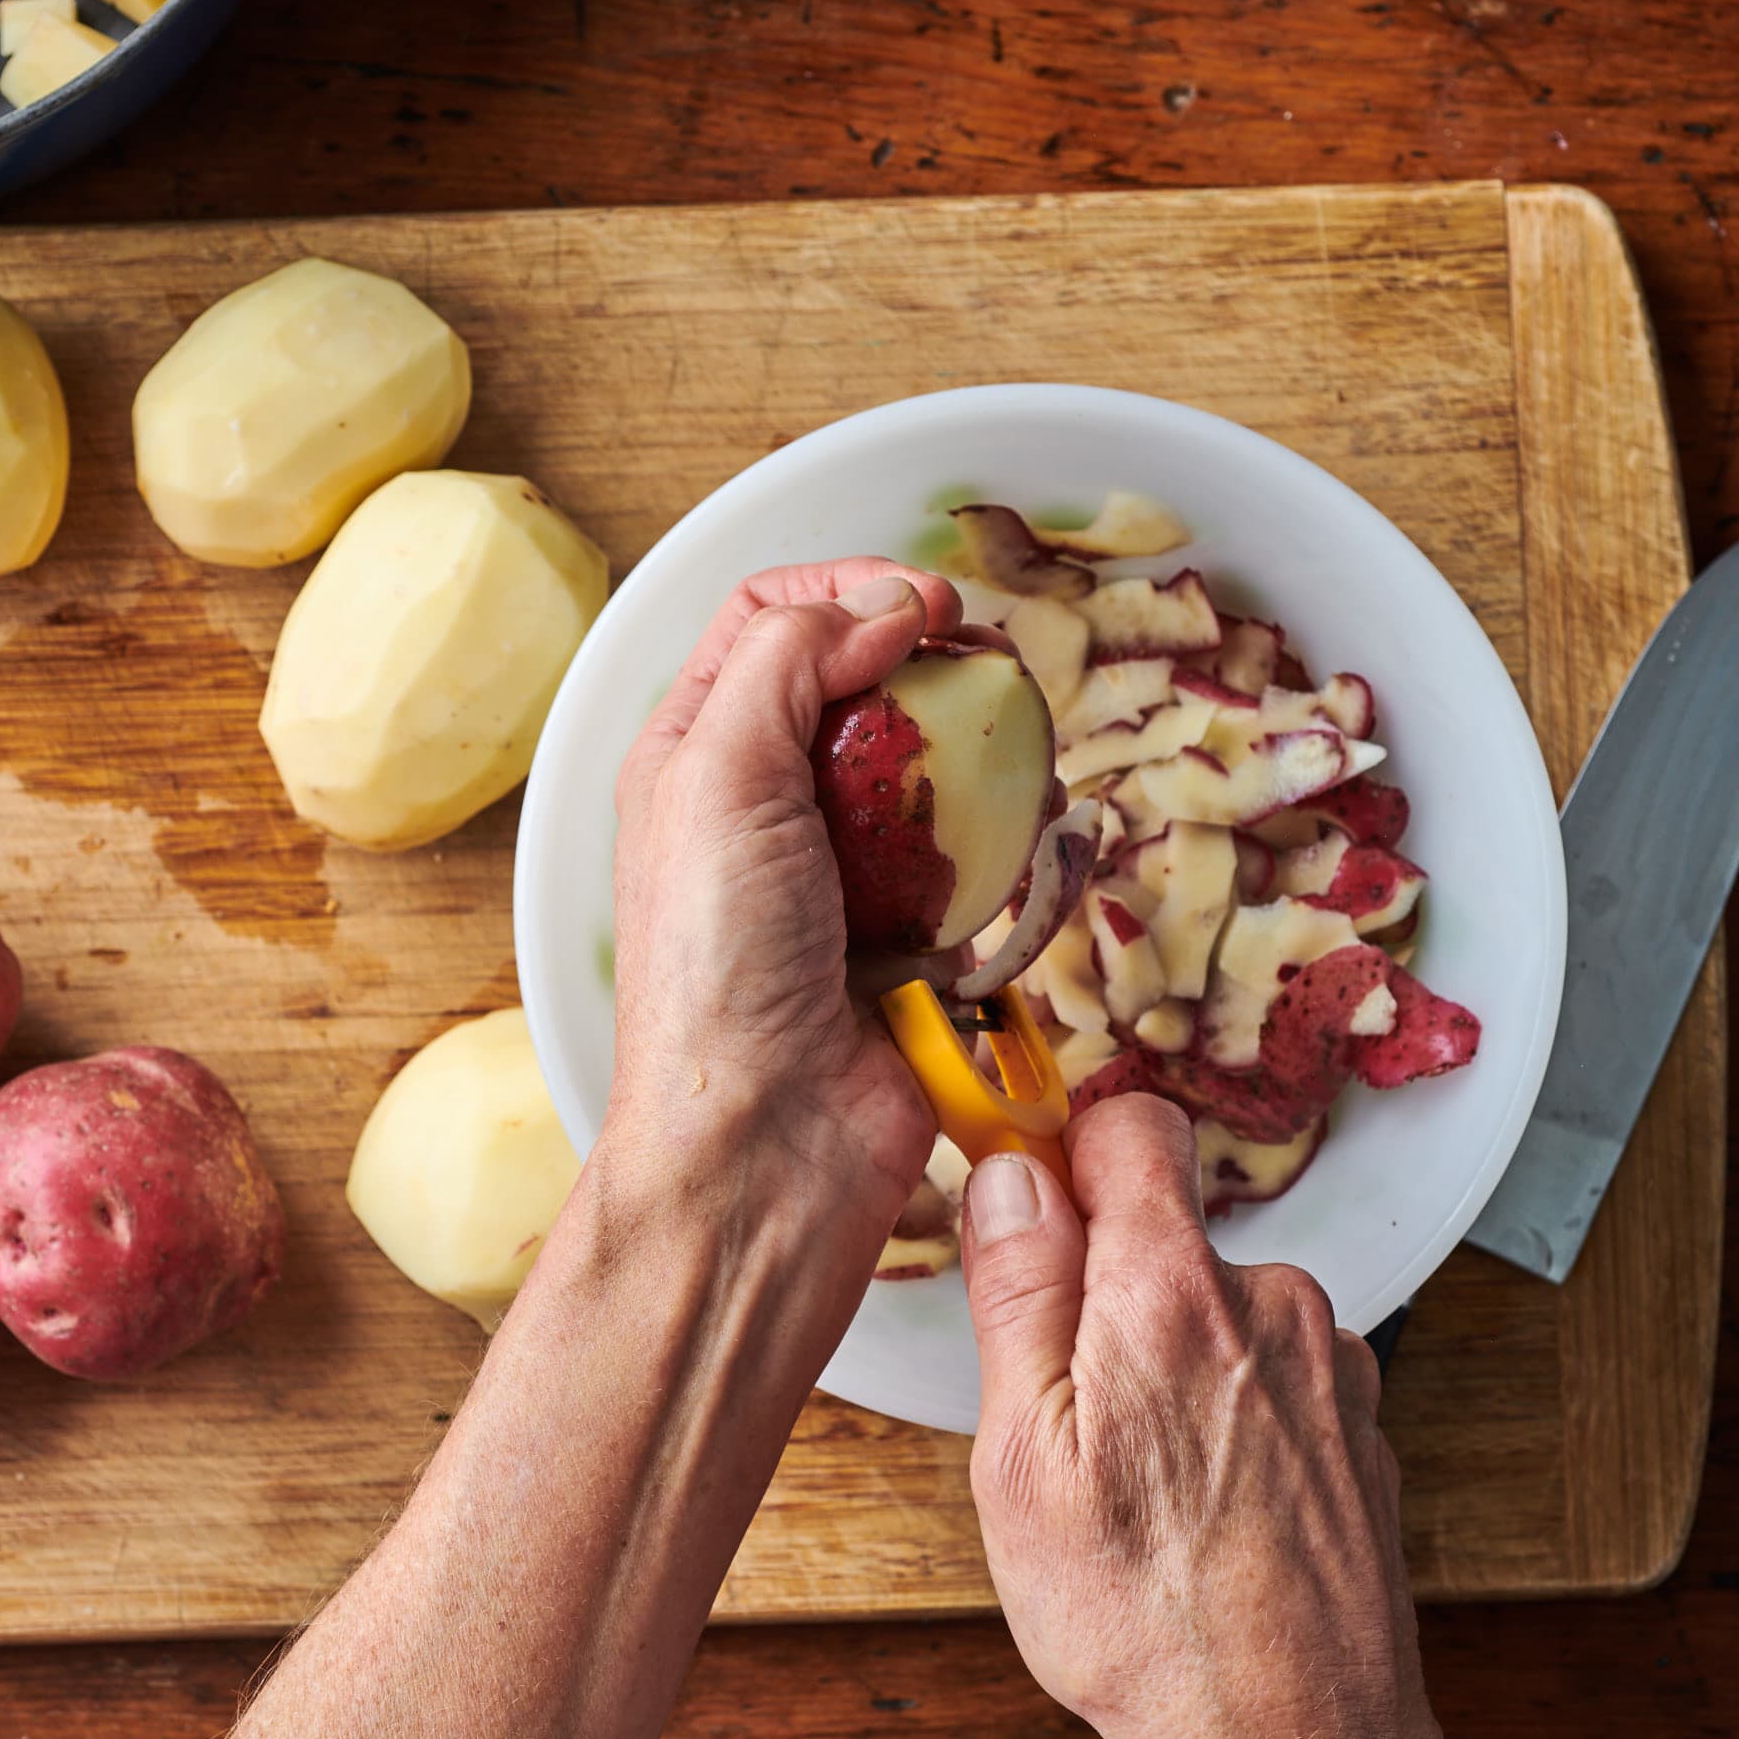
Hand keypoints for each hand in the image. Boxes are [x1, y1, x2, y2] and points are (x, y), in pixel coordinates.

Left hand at [605, 561, 964, 1227]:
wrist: (765, 1146)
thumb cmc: (714, 970)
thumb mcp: (717, 777)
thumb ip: (789, 660)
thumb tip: (885, 601)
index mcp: (698, 754)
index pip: (772, 618)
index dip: (852, 591)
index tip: (929, 606)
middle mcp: (767, 805)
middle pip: (871, 685)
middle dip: (942, 669)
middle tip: (995, 679)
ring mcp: (845, 874)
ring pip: (941, 771)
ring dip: (996, 761)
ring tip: (1027, 776)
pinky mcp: (913, 940)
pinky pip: (984, 867)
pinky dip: (1021, 853)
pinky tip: (1041, 853)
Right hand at [961, 1095, 1444, 1738]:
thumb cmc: (1150, 1626)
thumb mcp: (1024, 1459)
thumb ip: (1017, 1293)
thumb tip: (1009, 1176)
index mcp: (1174, 1294)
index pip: (1134, 1126)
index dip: (1072, 1159)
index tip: (1037, 1216)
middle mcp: (1274, 1306)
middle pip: (1168, 1235)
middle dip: (1109, 1296)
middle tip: (1072, 1417)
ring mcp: (1333, 1368)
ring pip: (1219, 1312)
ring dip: (1173, 1365)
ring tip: (1141, 1485)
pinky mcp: (1362, 1427)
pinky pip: (1272, 1377)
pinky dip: (1231, 1417)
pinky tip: (1203, 1510)